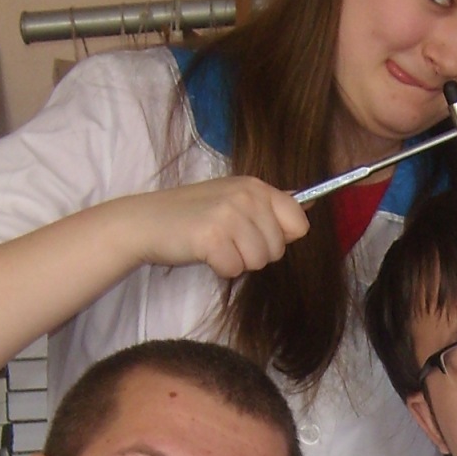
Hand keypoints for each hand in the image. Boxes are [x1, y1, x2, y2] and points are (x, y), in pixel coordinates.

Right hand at [131, 176, 308, 279]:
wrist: (146, 222)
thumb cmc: (192, 216)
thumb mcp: (234, 201)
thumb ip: (270, 206)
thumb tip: (310, 207)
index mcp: (256, 186)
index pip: (298, 223)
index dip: (280, 239)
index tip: (255, 235)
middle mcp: (246, 195)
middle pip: (278, 249)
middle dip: (254, 254)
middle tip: (226, 240)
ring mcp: (229, 214)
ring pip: (259, 261)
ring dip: (236, 262)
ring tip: (215, 246)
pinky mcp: (212, 236)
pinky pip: (234, 269)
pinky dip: (219, 268)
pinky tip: (204, 253)